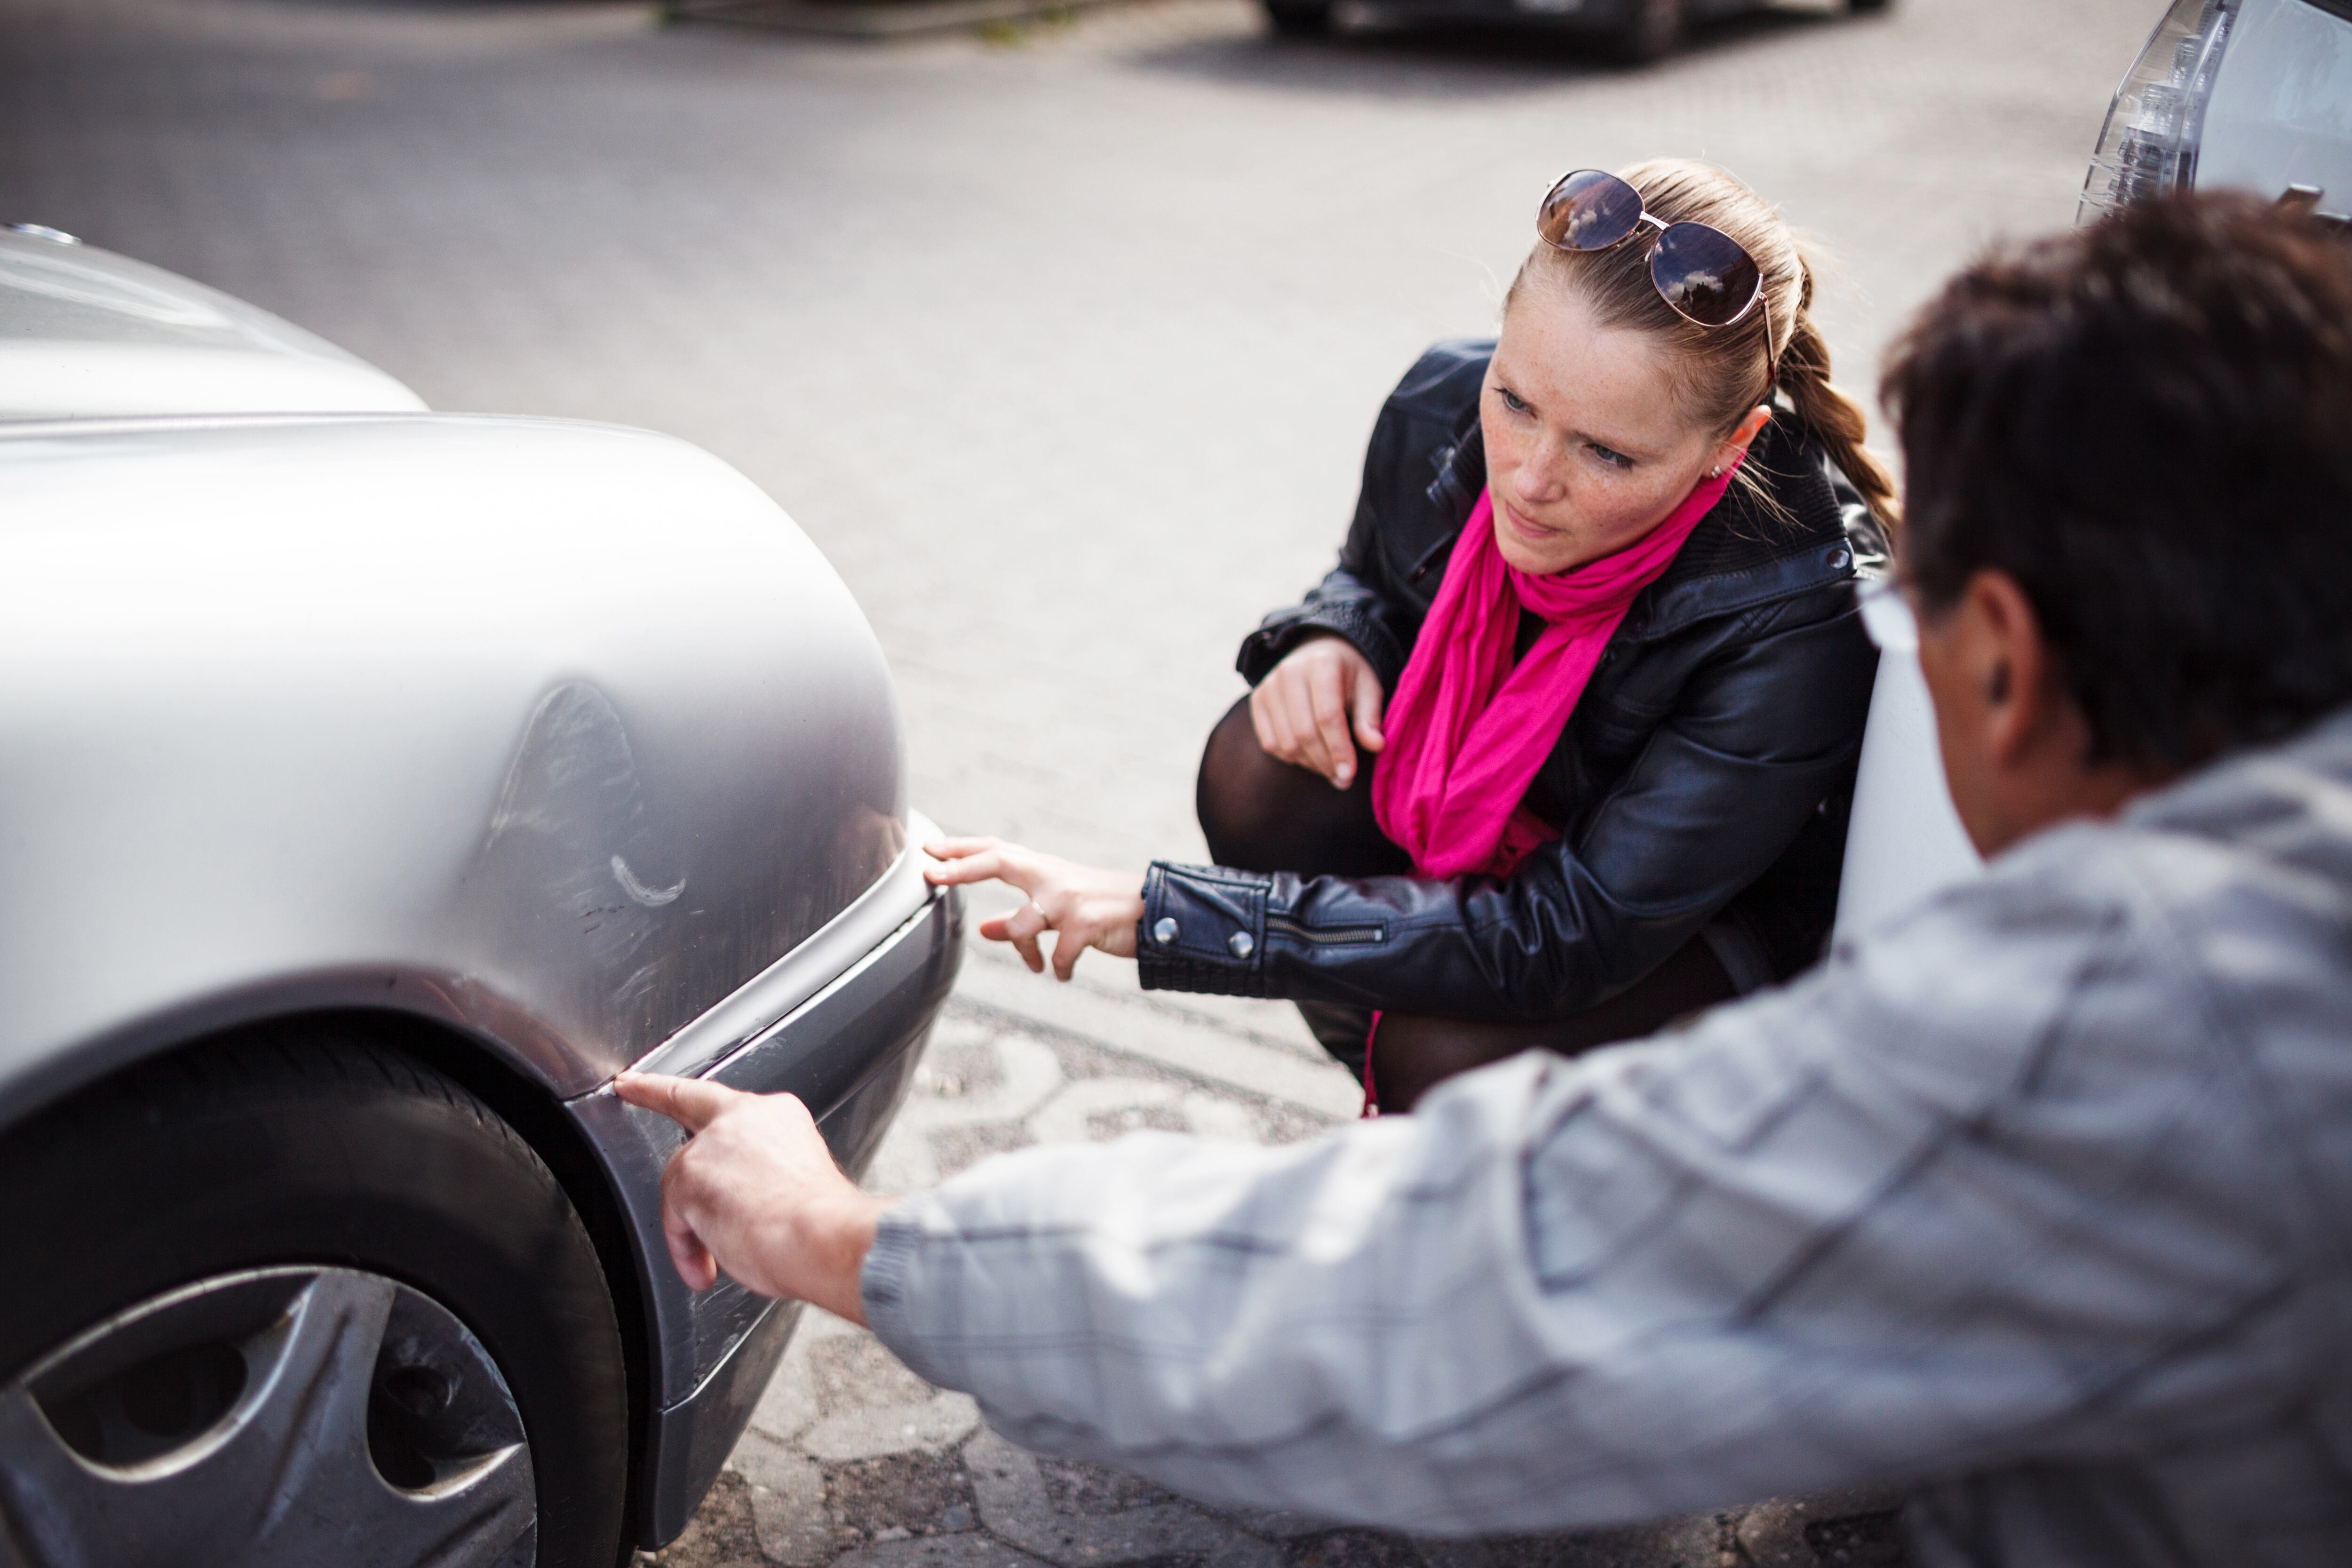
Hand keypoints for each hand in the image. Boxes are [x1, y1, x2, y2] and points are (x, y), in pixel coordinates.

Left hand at [611, 1072, 886, 1322]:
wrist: (825, 1237)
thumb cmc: (825, 1224)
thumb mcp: (799, 1182)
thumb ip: (761, 1176)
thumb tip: (740, 1207)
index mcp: (777, 1117)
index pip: (720, 1098)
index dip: (672, 1087)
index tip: (639, 1080)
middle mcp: (743, 1118)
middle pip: (689, 1118)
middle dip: (659, 1108)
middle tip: (632, 1088)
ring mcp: (713, 1143)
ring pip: (682, 1183)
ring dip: (695, 1225)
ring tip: (721, 1256)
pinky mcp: (689, 1175)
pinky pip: (676, 1219)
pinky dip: (687, 1249)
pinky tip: (706, 1268)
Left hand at [923, 837, 1143, 979]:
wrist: (1157, 911)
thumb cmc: (1104, 909)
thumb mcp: (1060, 908)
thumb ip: (1023, 915)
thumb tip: (985, 931)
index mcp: (1045, 869)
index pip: (996, 849)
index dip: (961, 848)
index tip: (929, 848)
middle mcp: (1053, 877)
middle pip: (999, 860)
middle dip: (962, 867)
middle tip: (932, 874)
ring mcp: (1069, 899)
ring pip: (1022, 923)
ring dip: (1021, 948)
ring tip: (1035, 965)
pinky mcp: (1087, 924)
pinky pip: (1058, 956)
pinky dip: (1057, 970)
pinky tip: (1063, 975)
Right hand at [1250, 635, 1384, 788]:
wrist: (1317, 652)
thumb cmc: (1347, 675)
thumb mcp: (1367, 688)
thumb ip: (1369, 717)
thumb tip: (1376, 745)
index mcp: (1322, 664)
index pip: (1327, 715)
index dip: (1339, 749)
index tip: (1349, 774)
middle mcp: (1289, 672)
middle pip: (1304, 732)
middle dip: (1325, 762)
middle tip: (1342, 779)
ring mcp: (1269, 686)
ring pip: (1286, 742)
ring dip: (1310, 764)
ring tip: (1330, 769)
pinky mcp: (1257, 700)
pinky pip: (1270, 743)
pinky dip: (1291, 758)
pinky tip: (1310, 757)